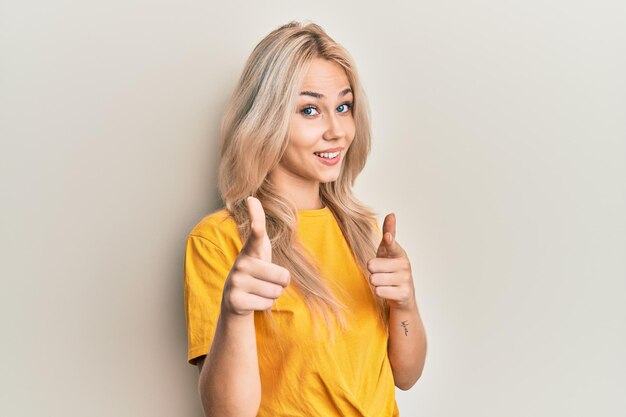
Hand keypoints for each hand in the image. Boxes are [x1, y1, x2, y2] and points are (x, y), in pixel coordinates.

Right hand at [221, 196, 289, 315]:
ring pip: (276, 292)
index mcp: (251, 249)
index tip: (252, 201)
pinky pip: (267, 304)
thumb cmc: (256, 270)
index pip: (256, 232)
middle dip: (281, 283)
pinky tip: (253, 300)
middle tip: (267, 281)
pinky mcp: (234, 300)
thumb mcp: (260, 249)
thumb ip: (259, 225)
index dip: (256, 220)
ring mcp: (235, 281)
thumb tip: (251, 198)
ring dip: (273, 294)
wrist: (236, 300)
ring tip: (259, 291)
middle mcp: (240, 263)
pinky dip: (265, 305)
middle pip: (282, 276)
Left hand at [367, 213, 415, 310]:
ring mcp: (405, 280)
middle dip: (372, 271)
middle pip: (372, 265)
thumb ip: (388, 233)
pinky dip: (380, 292)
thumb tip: (391, 214)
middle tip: (382, 273)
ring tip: (385, 283)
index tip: (387, 236)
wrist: (403, 295)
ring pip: (374, 279)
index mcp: (399, 253)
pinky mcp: (404, 294)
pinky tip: (389, 291)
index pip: (391, 244)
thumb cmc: (391, 269)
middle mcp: (405, 265)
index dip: (389, 240)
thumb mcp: (387, 251)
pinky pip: (379, 291)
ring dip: (376, 282)